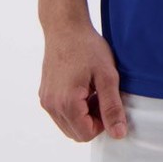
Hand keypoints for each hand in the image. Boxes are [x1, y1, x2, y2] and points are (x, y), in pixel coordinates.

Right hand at [39, 22, 128, 141]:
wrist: (65, 26)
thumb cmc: (87, 47)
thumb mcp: (107, 75)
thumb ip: (112, 107)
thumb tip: (118, 134)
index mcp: (66, 103)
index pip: (86, 134)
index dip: (102, 123)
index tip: (107, 100)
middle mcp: (51, 106)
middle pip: (76, 133)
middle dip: (92, 120)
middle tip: (101, 94)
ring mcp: (46, 100)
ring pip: (67, 125)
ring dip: (83, 115)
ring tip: (92, 90)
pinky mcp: (44, 94)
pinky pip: (60, 113)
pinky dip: (73, 108)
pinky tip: (82, 86)